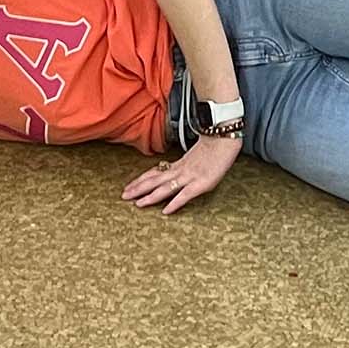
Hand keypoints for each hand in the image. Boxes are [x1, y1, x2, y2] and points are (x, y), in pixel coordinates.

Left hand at [122, 130, 241, 213]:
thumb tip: (177, 169)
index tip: (129, 186)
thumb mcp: (196, 155)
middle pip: (155, 180)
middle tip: (123, 196)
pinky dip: (174, 204)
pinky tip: (165, 211)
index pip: (156, 173)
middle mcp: (181, 170)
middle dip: (139, 189)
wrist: (224, 136)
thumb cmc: (214, 144)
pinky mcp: (201, 184)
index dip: (141, 180)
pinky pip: (185, 195)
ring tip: (137, 204)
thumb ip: (186, 163)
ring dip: (150, 197)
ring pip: (165, 188)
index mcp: (179, 164)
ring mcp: (190, 177)